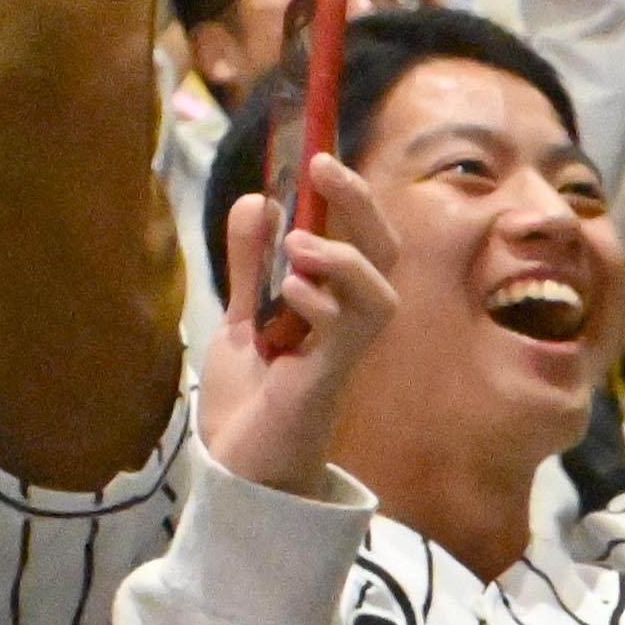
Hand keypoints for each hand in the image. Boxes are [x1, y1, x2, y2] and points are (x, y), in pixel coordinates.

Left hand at [196, 157, 397, 498]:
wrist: (238, 468)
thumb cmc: (249, 403)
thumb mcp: (240, 319)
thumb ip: (250, 267)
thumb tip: (256, 201)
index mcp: (336, 305)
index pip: (363, 240)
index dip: (350, 197)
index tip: (315, 155)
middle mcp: (353, 325)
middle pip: (386, 254)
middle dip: (359, 207)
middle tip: (321, 168)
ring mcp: (346, 353)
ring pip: (382, 293)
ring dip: (343, 257)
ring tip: (296, 245)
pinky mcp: (330, 379)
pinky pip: (350, 332)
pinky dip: (321, 301)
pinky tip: (288, 296)